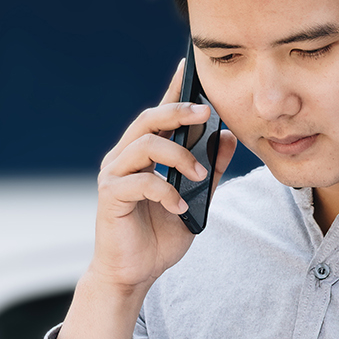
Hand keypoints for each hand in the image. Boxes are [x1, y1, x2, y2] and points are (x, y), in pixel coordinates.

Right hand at [54, 61, 236, 338]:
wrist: (134, 273)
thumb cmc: (159, 236)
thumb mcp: (196, 200)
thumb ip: (209, 171)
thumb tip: (227, 137)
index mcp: (144, 154)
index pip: (160, 114)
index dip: (173, 89)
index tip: (189, 65)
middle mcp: (125, 157)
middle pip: (148, 119)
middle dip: (178, 111)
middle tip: (206, 113)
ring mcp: (115, 174)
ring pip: (144, 144)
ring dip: (178, 155)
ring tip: (199, 175)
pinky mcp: (111, 195)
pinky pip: (140, 181)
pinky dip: (165, 190)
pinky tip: (178, 205)